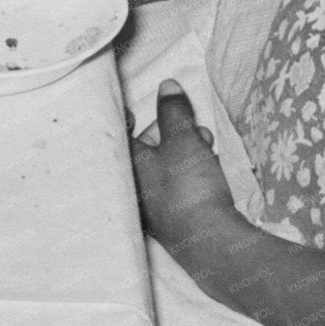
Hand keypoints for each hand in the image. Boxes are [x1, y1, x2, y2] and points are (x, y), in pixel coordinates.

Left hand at [130, 82, 236, 250]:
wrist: (209, 240)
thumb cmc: (187, 185)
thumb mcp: (183, 139)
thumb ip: (174, 112)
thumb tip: (167, 85)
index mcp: (124, 165)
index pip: (114, 135)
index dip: (122, 118)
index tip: (131, 109)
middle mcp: (130, 187)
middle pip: (142, 150)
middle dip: (169, 132)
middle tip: (191, 126)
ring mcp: (148, 205)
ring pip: (162, 167)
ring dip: (184, 150)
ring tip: (206, 142)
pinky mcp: (169, 218)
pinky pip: (174, 185)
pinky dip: (188, 171)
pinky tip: (209, 168)